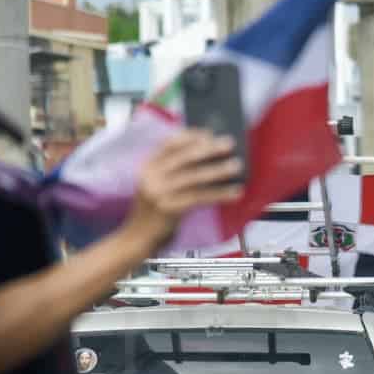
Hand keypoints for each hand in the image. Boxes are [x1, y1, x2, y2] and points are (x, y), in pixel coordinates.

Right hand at [128, 129, 244, 249]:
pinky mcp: (170, 208)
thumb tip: (206, 155)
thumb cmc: (153, 212)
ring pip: (195, 176)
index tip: (209, 134)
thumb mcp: (155, 186)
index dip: (191, 136)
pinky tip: (234, 191)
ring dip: (219, 170)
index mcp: (147, 167)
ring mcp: (159, 192)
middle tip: (229, 144)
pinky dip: (220, 193)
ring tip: (236, 165)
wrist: (137, 239)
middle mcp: (151, 176)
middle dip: (209, 149)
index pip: (169, 143)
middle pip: (185, 157)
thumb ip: (171, 170)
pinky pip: (200, 197)